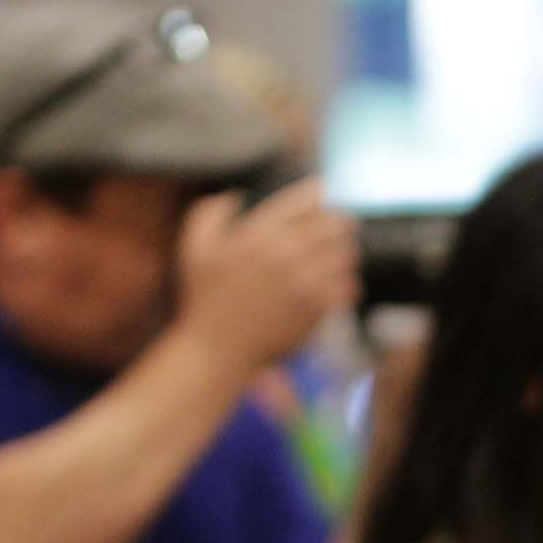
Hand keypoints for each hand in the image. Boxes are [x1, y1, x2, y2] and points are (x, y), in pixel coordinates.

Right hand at [175, 180, 358, 369]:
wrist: (218, 350)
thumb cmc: (205, 299)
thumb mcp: (194, 249)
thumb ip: (210, 213)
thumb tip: (236, 196)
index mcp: (257, 234)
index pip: (303, 201)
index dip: (318, 192)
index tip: (324, 191)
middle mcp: (285, 254)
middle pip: (333, 224)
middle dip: (340, 221)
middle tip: (344, 224)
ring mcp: (305, 282)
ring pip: (346, 254)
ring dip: (345, 252)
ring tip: (343, 254)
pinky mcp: (317, 309)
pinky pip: (348, 286)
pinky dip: (347, 282)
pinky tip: (341, 283)